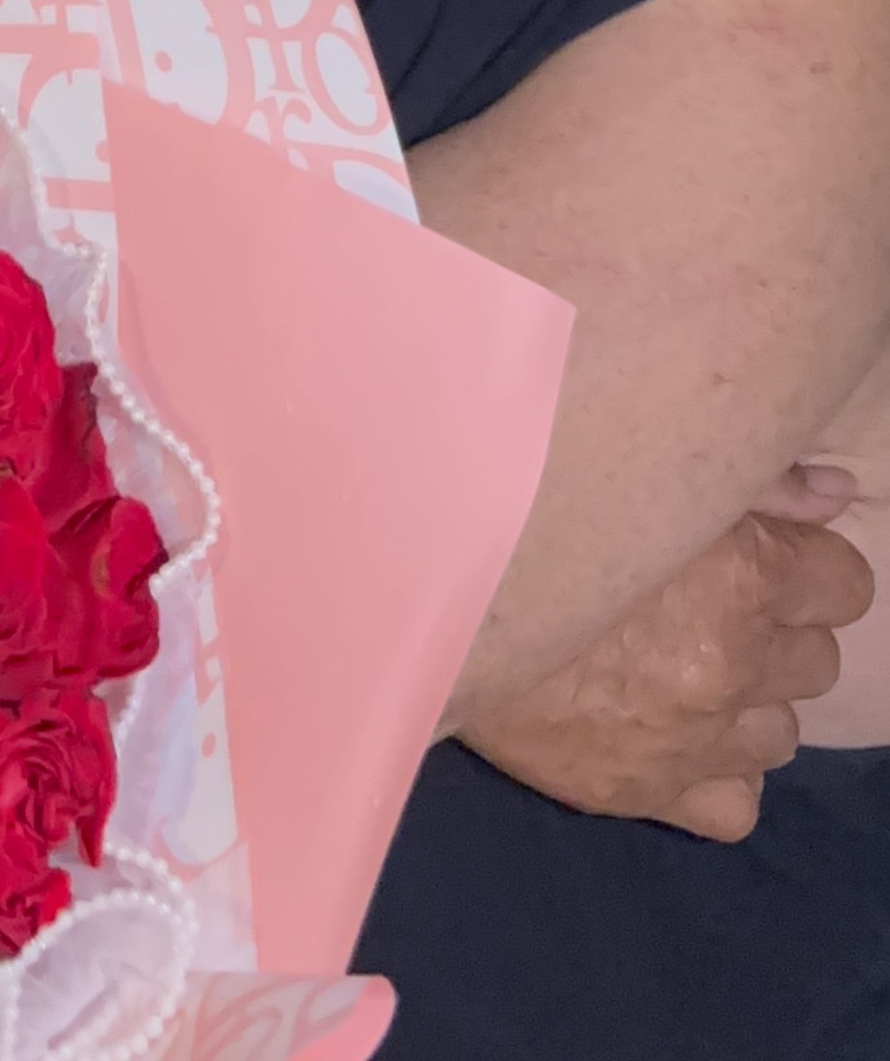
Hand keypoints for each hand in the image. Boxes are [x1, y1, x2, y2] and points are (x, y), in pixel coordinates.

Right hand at [459, 471, 873, 840]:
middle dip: (771, 630)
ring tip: (677, 665)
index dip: (802, 565)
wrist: (429, 601)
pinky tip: (669, 729)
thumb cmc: (534, 514)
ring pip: (782, 732)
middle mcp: (730, 664)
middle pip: (815, 659)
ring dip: (744, 699)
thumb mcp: (645, 472)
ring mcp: (693, 739)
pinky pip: (738, 802)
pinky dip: (714, 769)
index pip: (844, 585)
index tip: (756, 557)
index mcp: (739, 575)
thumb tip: (839, 494)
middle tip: (702, 604)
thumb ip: (757, 481)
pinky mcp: (648, 795)